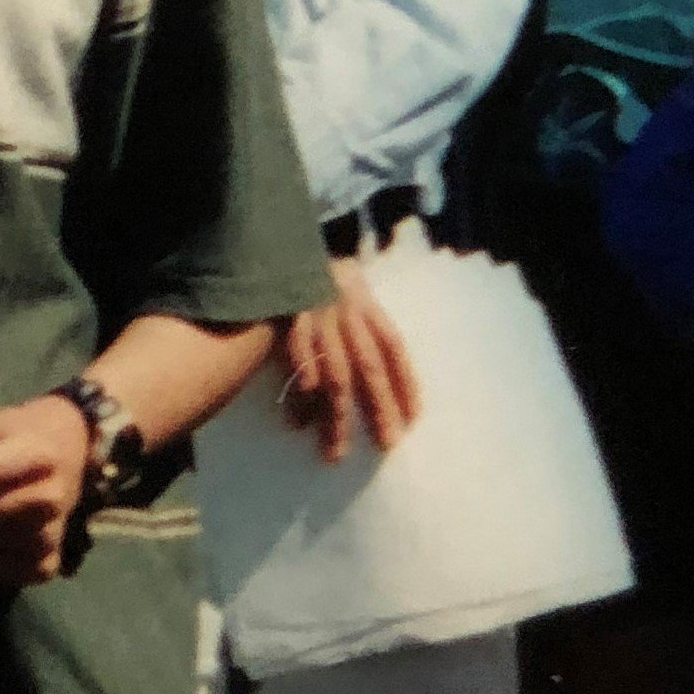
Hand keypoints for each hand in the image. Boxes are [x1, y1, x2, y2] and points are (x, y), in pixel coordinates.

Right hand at [280, 255, 419, 463]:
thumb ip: (363, 318)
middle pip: (368, 367)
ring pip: (333, 375)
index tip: (414, 419)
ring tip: (335, 452)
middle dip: (379, 408)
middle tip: (387, 444)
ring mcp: (315, 319)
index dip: (406, 382)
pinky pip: (295, 368)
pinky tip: (297, 422)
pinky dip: (297, 396)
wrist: (279, 240)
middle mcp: (345, 312)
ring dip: (335, 417)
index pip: (393, 347)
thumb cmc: (317, 269)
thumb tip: (379, 363)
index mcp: (365, 302)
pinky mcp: (285, 323)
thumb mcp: (350, 282)